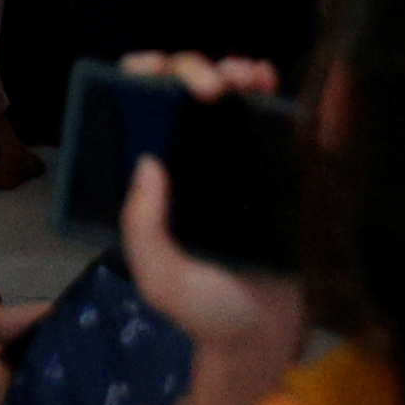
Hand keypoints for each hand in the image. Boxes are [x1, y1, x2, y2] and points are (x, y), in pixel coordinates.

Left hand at [111, 56, 306, 375]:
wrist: (266, 335)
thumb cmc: (205, 310)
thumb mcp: (161, 278)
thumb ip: (142, 230)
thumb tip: (146, 162)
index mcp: (149, 181)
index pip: (133, 114)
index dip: (135, 80)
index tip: (148, 73)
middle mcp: (185, 160)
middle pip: (178, 93)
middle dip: (188, 71)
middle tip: (208, 90)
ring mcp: (229, 157)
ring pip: (223, 94)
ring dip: (228, 70)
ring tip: (242, 76)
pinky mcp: (270, 163)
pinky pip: (265, 113)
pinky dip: (263, 86)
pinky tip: (265, 79)